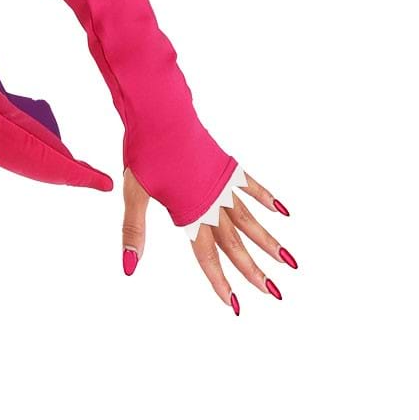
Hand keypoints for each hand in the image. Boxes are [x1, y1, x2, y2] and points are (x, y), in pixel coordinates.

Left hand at [120, 165, 296, 313]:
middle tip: (274, 292)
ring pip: (251, 221)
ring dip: (269, 242)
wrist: (161, 114)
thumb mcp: (134, 194)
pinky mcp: (228, 167)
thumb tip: (128, 267)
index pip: (207, 256)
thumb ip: (134, 232)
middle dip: (254, 270)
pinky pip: (252, 188)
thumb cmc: (143, 153)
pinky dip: (267, 200)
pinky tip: (283, 212)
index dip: (220, 281)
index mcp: (189, 213)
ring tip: (289, 261)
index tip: (234, 305)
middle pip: (236, 244)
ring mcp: (223, 186)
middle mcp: (211, 203)